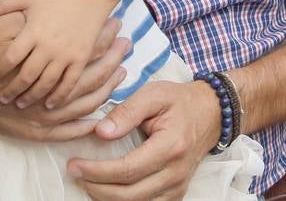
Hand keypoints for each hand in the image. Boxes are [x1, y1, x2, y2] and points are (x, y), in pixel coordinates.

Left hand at [0, 0, 108, 107]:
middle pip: (26, 76)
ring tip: (20, 105)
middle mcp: (48, 46)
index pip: (10, 58)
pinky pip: (69, 83)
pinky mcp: (80, 58)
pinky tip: (49, 105)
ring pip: (46, 83)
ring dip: (32, 97)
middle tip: (2, 100)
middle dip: (12, 90)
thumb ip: (4, 5)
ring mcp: (65, 54)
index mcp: (33, 31)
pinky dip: (59, 96)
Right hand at [0, 14, 129, 139]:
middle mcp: (43, 80)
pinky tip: (98, 118)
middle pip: (87, 72)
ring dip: (104, 88)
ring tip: (121, 75)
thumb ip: (32, 15)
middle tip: (127, 46)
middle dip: (110, 58)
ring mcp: (37, 107)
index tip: (116, 24)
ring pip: (80, 100)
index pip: (79, 44)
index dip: (100, 35)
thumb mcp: (6, 21)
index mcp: (41, 52)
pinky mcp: (29, 126)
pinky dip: (82, 124)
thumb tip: (54, 8)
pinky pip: (63, 128)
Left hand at [67, 79, 219, 200]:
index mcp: (170, 147)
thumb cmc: (179, 101)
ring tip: (87, 181)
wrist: (210, 113)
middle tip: (74, 172)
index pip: (127, 169)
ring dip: (107, 198)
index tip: (75, 164)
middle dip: (96, 187)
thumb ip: (126, 112)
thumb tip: (100, 132)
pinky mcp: (176, 193)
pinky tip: (107, 189)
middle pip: (129, 195)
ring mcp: (178, 187)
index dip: (97, 171)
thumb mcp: (153, 94)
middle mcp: (175, 173)